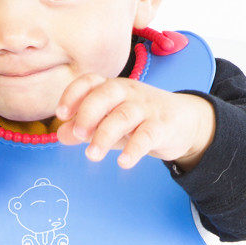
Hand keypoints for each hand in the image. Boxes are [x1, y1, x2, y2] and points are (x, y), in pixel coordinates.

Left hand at [54, 74, 214, 170]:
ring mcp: (146, 108)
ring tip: (92, 155)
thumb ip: (85, 127)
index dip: (73, 94)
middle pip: (105, 94)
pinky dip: (133, 149)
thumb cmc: (139, 120)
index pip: (90, 81)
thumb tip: (61, 134)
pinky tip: (123, 163)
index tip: (61, 113)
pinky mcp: (162, 126)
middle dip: (87, 113)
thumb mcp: (109, 122)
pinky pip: (146, 136)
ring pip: (123, 116)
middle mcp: (128, 93)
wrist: (185, 121)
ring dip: (104, 135)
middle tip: (78, 134)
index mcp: (112, 88)